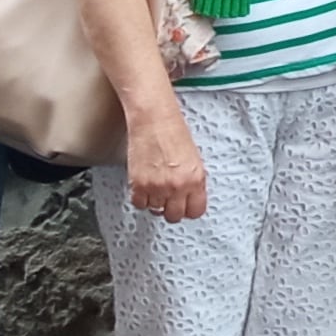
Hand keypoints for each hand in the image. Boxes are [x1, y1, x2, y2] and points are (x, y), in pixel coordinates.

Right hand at [124, 105, 207, 219]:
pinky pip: (139, 204)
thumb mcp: (193, 158)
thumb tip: (189, 195)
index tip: (185, 206)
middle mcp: (177, 186)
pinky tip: (144, 188)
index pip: (196, 211)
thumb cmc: (173, 131)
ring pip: (156, 210)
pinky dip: (141, 198)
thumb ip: (192, 180)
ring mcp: (157, 187)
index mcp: (196, 179)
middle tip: (169, 200)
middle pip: (174, 216)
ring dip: (155, 202)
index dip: (190, 210)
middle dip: (172, 209)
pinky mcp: (139, 185)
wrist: (154, 119)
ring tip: (156, 188)